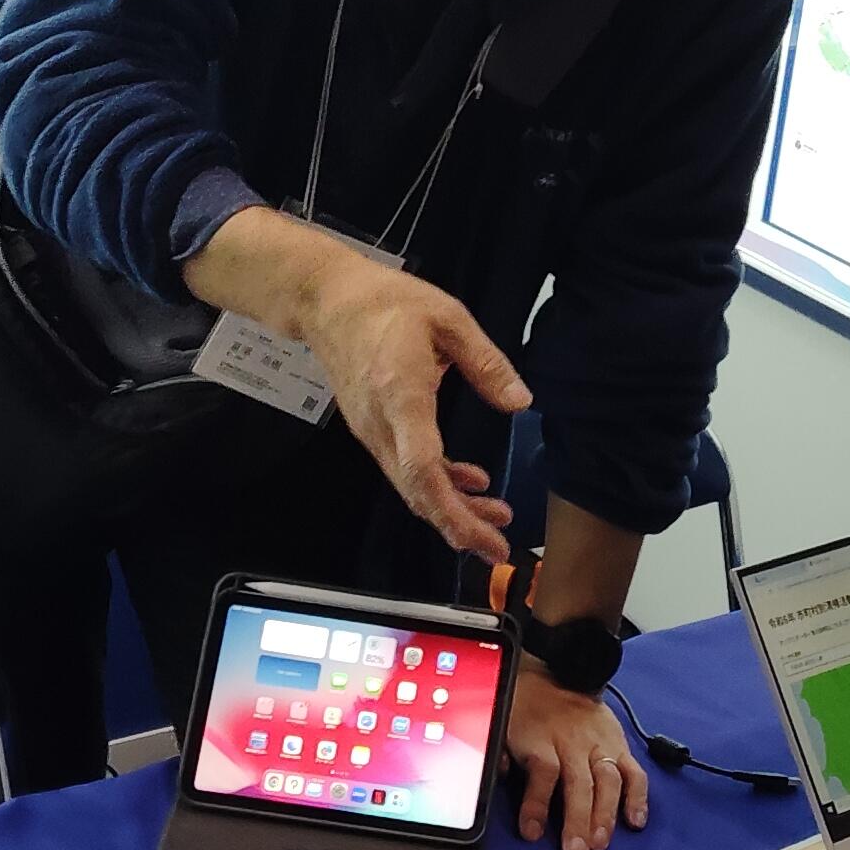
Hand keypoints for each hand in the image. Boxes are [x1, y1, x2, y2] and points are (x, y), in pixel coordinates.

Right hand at [184, 207, 525, 564]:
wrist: (328, 300)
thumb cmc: (388, 302)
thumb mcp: (448, 318)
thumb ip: (486, 362)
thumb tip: (520, 401)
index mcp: (401, 395)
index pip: (420, 466)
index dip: (451, 508)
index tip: (482, 534)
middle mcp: (381, 424)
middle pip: (417, 491)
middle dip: (459, 526)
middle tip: (498, 549)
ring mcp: (373, 431)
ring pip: (412, 486)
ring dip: (451, 509)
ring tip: (495, 521)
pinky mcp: (374, 429)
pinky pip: (406, 469)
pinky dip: (437, 485)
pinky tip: (470, 483)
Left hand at [505, 673, 646, 849]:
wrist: (560, 674)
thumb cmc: (528, 708)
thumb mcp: (506, 721)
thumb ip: (501, 751)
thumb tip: (496, 774)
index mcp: (542, 738)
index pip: (543, 772)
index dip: (537, 803)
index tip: (532, 833)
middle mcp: (574, 743)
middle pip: (579, 784)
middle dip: (578, 820)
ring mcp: (600, 745)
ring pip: (608, 782)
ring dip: (606, 815)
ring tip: (601, 842)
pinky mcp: (619, 746)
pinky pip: (633, 772)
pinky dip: (638, 797)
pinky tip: (636, 821)